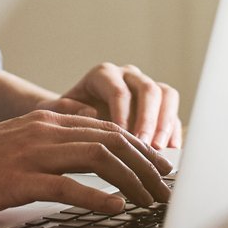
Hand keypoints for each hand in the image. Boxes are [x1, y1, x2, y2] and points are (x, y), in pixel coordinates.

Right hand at [0, 109, 173, 217]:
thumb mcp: (15, 142)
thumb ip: (51, 140)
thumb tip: (87, 143)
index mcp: (47, 121)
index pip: (108, 128)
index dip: (141, 149)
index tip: (162, 169)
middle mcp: (44, 130)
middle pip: (113, 140)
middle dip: (147, 166)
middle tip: (169, 189)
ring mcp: (30, 153)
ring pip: (98, 158)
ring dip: (132, 181)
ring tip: (152, 202)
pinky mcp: (16, 179)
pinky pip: (66, 186)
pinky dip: (96, 197)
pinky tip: (115, 209)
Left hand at [45, 62, 182, 150]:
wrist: (73, 118)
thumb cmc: (63, 115)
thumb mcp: (54, 111)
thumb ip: (61, 109)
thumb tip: (89, 112)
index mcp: (103, 75)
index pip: (118, 90)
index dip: (123, 114)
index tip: (122, 137)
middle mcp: (128, 77)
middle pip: (148, 89)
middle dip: (149, 119)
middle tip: (145, 145)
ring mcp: (145, 89)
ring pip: (166, 96)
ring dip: (165, 123)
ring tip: (160, 149)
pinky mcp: (158, 106)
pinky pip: (173, 114)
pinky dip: (173, 132)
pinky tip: (170, 152)